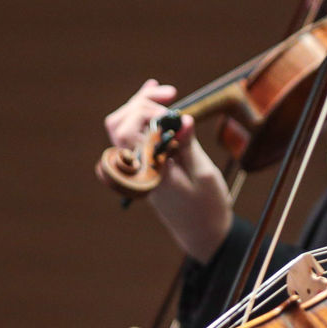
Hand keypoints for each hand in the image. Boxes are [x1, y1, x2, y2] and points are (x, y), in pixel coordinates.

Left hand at [102, 79, 232, 260]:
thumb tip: (181, 118)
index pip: (128, 131)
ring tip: (167, 94)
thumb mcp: (203, 174)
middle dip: (142, 103)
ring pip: (123, 127)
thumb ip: (188, 145)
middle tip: (172, 94)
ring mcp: (138, 167)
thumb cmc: (207, 207)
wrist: (203, 233)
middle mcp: (137, 169)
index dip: (146, 111)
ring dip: (141, 106)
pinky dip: (144, 116)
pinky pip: (135, 136)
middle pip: (120, 124)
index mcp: (147, 172)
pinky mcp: (146, 165)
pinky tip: (158, 98)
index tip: (174, 105)